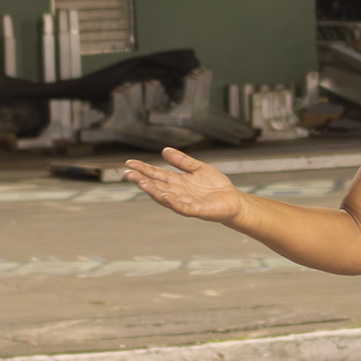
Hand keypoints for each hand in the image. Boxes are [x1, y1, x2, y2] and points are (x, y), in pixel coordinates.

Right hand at [124, 147, 244, 222]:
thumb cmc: (216, 187)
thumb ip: (181, 161)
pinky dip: (172, 202)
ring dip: (153, 191)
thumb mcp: (197, 168)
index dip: (142, 168)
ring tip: (141, 183)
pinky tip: (165, 196)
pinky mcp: (196, 210)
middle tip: (127, 173)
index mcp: (177, 181)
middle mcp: (178, 192)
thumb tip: (164, 150)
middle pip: (156, 185)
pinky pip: (181, 207)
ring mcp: (185, 202)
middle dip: (141, 179)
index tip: (129, 163)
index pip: (156, 174)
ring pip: (165, 196)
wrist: (233, 201)